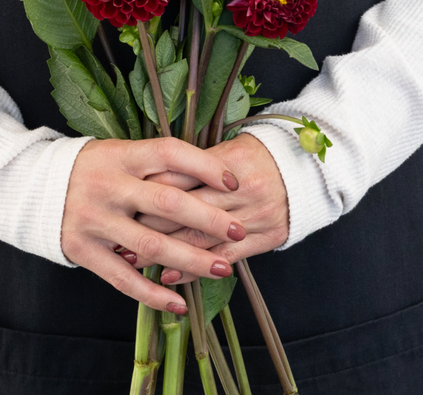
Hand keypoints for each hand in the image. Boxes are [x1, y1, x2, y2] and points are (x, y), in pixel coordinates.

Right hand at [60, 137, 246, 312]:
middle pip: (168, 202)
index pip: (170, 153)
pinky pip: (122, 278)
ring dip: (191, 260)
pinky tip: (179, 303)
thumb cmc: (91, 167)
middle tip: (239, 230)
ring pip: (151, 245)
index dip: (205, 166)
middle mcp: (110, 185)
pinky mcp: (83, 249)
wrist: (33, 186)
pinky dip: (152, 293)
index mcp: (122, 155)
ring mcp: (96, 219)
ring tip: (223, 268)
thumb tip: (208, 175)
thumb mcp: (118, 152)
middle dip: (208, 219)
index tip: (234, 181)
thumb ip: (155, 163)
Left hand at [134, 133, 289, 283]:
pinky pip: (225, 256)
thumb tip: (149, 174)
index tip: (122, 200)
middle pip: (187, 208)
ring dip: (165, 250)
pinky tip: (170, 274)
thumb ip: (193, 163)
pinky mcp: (265, 237)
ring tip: (134, 258)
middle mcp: (241, 190)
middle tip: (118, 232)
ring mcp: (254, 215)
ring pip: (202, 236)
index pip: (181, 176)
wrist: (304, 170)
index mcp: (228, 161)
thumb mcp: (228, 147)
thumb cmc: (256, 155)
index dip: (149, 190)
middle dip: (148, 222)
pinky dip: (195, 268)